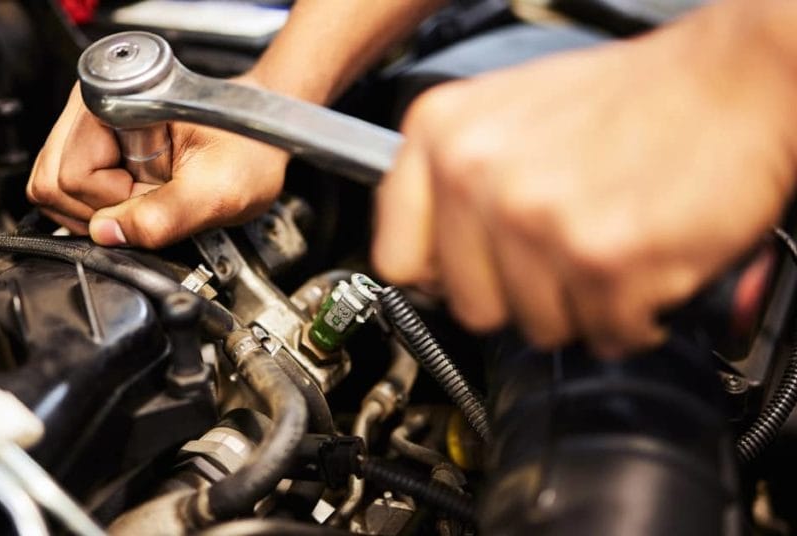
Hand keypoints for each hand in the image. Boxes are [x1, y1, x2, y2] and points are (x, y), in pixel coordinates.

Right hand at [27, 79, 289, 246]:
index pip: (69, 177)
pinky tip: (137, 196)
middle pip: (51, 183)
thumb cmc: (250, 147)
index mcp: (115, 103)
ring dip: (100, 210)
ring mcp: (87, 126)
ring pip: (55, 190)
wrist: (262, 131)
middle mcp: (90, 108)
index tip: (156, 196)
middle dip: (99, 210)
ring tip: (147, 195)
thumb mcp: (218, 192)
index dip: (113, 203)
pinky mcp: (92, 146)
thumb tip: (107, 235)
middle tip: (150, 199)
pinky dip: (102, 207)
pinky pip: (70, 192)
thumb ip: (165, 217)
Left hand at [372, 3, 796, 356]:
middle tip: (561, 256)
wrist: (734, 79)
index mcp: (441, 132)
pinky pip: (604, 334)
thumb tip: (426, 259)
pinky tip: (643, 264)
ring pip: (536, 328)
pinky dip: (632, 315)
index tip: (467, 277)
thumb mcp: (507, 113)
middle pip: (469, 306)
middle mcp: (476, 174)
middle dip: (521, 297)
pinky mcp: (601, 257)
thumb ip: (453, 182)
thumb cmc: (631, 96)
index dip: (441, 278)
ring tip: (609, 247)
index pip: (396, 259)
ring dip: (581, 305)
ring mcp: (535, 218)